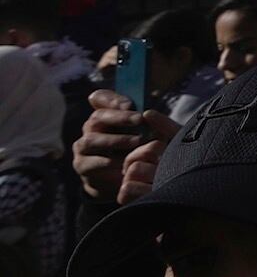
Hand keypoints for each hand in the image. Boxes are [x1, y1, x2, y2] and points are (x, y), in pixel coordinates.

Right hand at [73, 93, 172, 207]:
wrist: (121, 178)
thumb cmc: (137, 148)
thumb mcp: (146, 132)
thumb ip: (148, 120)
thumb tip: (153, 108)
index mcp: (106, 114)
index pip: (100, 98)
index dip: (112, 99)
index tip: (130, 103)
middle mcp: (91, 127)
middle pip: (98, 117)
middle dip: (120, 117)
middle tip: (139, 119)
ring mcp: (83, 146)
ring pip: (91, 139)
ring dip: (115, 140)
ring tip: (136, 142)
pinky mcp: (82, 165)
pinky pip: (91, 162)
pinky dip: (109, 163)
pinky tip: (124, 164)